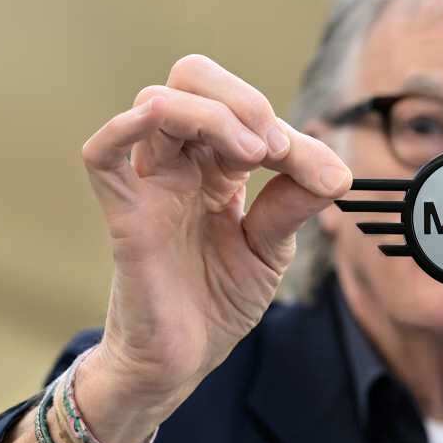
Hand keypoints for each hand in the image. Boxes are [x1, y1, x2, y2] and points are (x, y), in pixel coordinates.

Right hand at [77, 55, 350, 440]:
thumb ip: (295, 204)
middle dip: (240, 97)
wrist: (184, 360)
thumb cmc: (219, 300)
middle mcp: (181, 165)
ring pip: (158, 105)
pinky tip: (160, 123)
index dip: (288, 131)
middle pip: (191, 81)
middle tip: (273, 146)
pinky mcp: (125, 214)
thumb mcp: (272, 247)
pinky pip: (103, 154)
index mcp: (217, 167)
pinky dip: (127, 127)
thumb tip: (339, 172)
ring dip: (213, 115)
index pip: (244, 112)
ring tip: (252, 154)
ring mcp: (149, 185)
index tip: (326, 176)